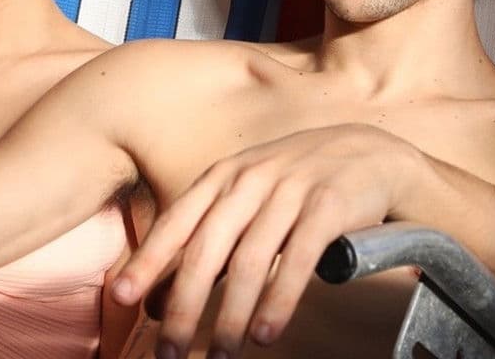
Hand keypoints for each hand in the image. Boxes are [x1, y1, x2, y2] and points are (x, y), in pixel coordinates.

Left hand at [110, 124, 423, 356]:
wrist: (373, 155)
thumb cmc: (298, 186)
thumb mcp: (248, 202)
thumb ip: (208, 244)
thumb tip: (157, 300)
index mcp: (223, 177)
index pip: (177, 222)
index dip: (148, 260)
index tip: (122, 296)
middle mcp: (250, 179)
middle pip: (207, 249)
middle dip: (184, 304)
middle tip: (170, 350)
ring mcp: (291, 189)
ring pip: (250, 261)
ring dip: (231, 315)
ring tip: (221, 355)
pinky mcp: (329, 205)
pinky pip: (298, 260)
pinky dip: (279, 300)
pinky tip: (264, 333)